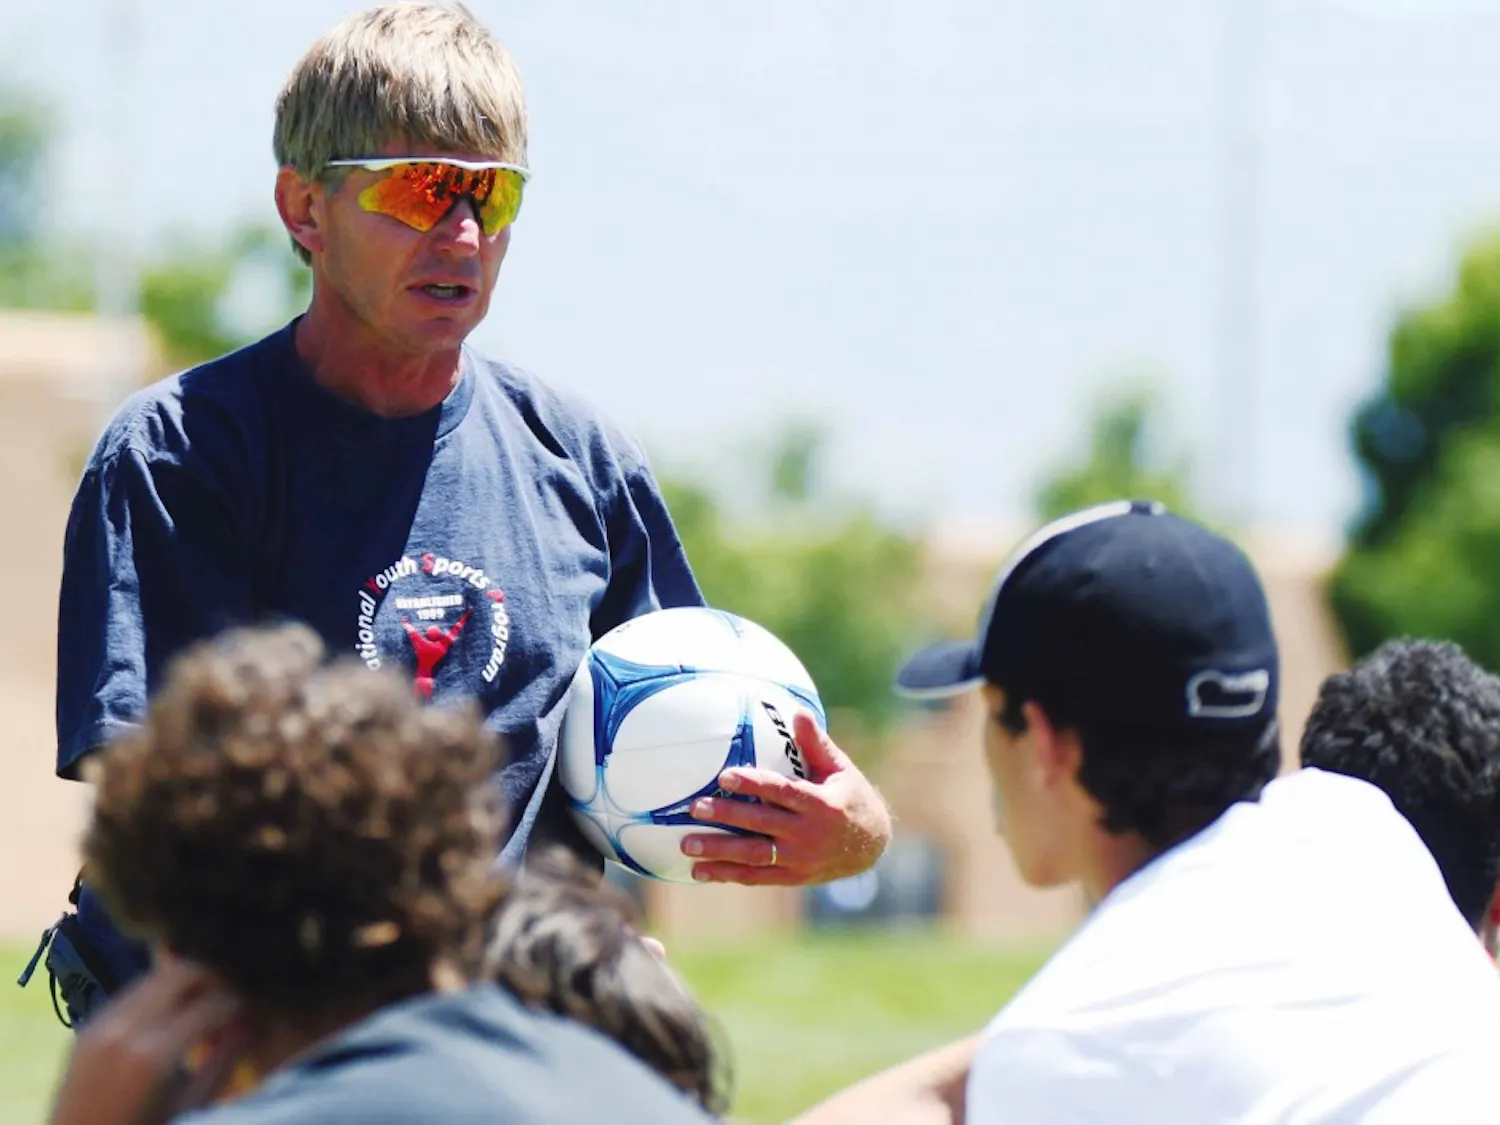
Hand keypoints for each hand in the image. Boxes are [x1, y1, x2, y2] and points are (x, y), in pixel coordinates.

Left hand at [48, 959, 247, 1124]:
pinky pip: (133, 993)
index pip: (215, 1002)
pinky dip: (159, 996)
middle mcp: (126, 1027)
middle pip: (183, 970)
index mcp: (155, 1054)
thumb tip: (251, 1024)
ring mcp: (101, 1022)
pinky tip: (171, 1018)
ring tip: (204, 1007)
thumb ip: (223, 1061)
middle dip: (215, 978)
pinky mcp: (88, 1025)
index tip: (255, 1009)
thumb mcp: (191, 1107)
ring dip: (186, 984)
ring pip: (157, 975)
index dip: (243, 1002)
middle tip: (232, 998)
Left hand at [682, 711, 891, 885]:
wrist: (870, 846)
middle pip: (761, 824)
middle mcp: (808, 835)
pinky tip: (699, 871)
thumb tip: (798, 712)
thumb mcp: (839, 769)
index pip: (782, 792)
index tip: (725, 776)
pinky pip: (755, 877)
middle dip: (726, 817)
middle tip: (694, 807)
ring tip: (687, 845)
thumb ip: (816, 744)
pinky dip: (727, 874)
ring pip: (754, 856)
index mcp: (821, 805)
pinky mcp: (791, 876)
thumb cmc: (849, 797)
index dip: (753, 785)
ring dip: (719, 851)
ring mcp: (799, 859)